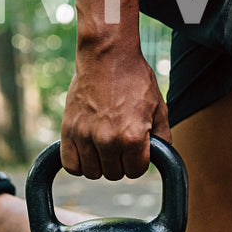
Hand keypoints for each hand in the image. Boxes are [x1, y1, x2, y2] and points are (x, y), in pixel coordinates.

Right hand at [60, 48, 171, 179]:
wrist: (107, 57)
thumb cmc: (135, 80)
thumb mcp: (160, 108)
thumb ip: (162, 138)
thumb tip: (160, 159)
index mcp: (133, 137)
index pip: (136, 172)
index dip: (139, 161)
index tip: (137, 149)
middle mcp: (108, 140)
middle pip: (114, 174)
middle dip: (121, 162)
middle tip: (121, 143)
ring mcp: (85, 137)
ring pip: (92, 172)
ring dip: (100, 163)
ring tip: (105, 145)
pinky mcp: (68, 131)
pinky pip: (71, 165)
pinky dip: (79, 163)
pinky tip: (87, 151)